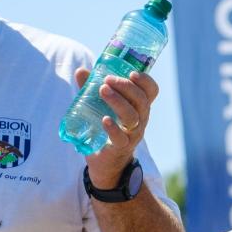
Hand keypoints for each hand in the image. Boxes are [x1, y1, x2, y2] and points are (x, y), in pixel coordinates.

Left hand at [76, 66, 158, 185]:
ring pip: (132, 116)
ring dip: (118, 102)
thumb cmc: (105, 128)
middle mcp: (140, 119)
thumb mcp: (99, 106)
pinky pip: (121, 137)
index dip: (145, 80)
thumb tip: (81, 71)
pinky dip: (113, 128)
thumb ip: (91, 89)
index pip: (151, 91)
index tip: (132, 72)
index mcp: (138, 106)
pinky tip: (104, 119)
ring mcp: (133, 134)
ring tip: (103, 91)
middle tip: (107, 80)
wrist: (105, 160)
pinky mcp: (121, 147)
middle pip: (141, 100)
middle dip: (126, 87)